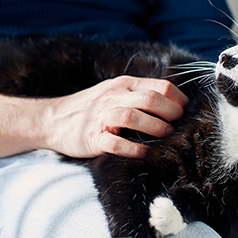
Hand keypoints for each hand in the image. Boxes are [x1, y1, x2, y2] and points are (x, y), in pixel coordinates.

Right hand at [43, 76, 187, 158]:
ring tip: (165, 135)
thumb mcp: (113, 91)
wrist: (51, 120)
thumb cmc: (89, 108)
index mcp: (122, 85)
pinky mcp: (93, 139)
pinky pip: (116, 143)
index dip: (178, 99)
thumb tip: (171, 100)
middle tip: (178, 124)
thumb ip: (138, 93)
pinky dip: (133, 148)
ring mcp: (101, 118)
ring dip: (154, 127)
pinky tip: (144, 152)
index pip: (159, 86)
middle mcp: (113, 98)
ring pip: (132, 117)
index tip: (185, 111)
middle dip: (171, 113)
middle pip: (150, 99)